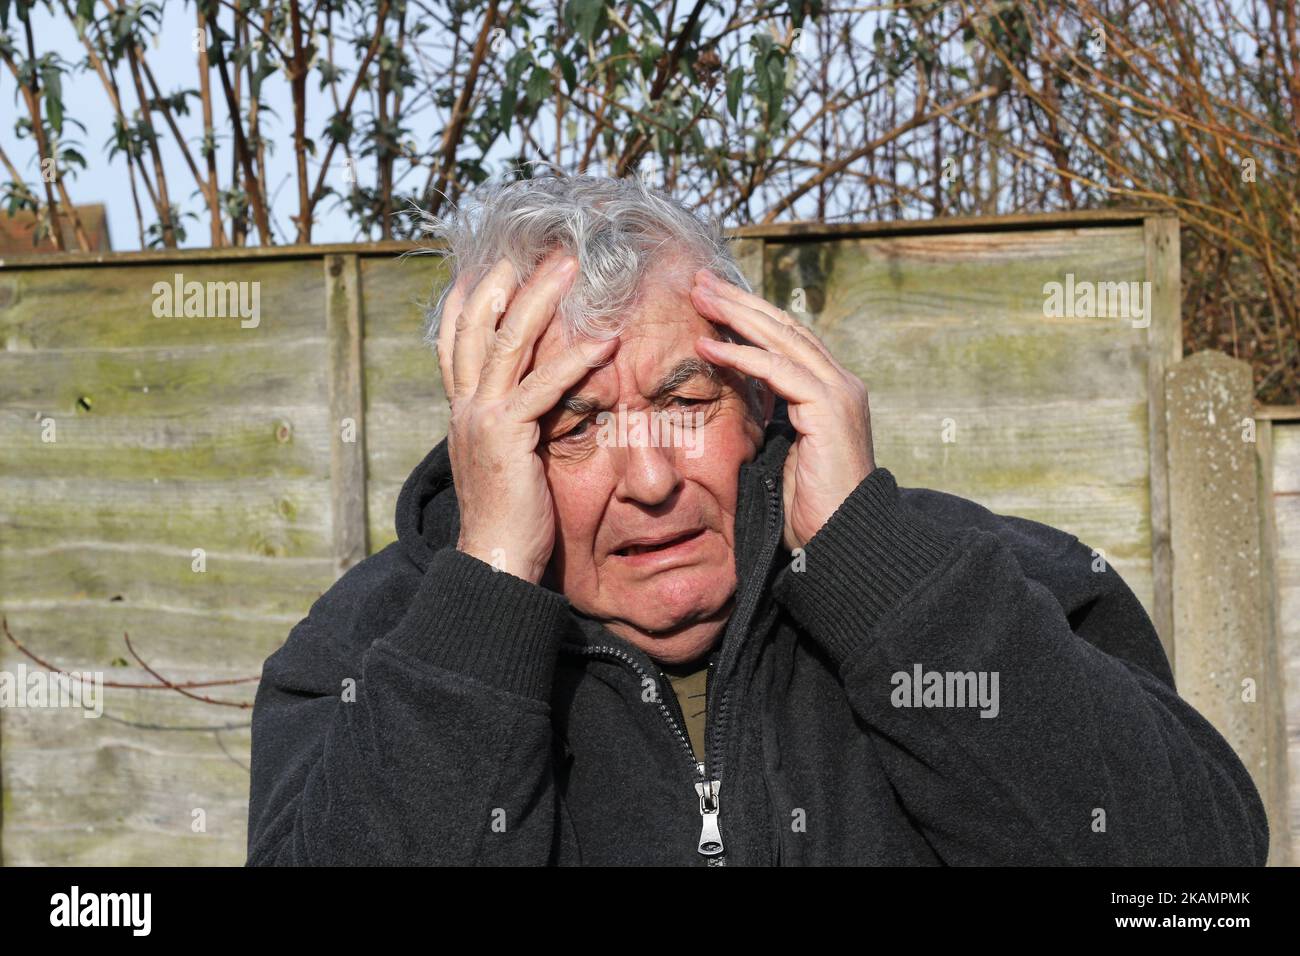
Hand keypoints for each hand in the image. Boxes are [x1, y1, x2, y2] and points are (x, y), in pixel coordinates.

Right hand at [437, 252, 616, 582]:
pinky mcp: (506, 436)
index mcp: (461, 411)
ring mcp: (481, 418)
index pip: (456, 341)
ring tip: (570, 266)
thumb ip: (511, 425)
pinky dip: (574, 360)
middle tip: (540, 248)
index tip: (488, 263)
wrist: (492, 559)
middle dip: (506, 280)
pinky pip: (543, 388)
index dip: (468, 298)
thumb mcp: (503, 459)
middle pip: (479, 326)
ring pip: (507, 342)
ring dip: (541, 299)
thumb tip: (530, 407)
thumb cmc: (509, 515)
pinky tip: (604, 341)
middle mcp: (464, 407)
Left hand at [690, 269, 874, 551]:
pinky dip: (741, 355)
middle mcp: (840, 384)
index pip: (785, 340)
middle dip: (739, 301)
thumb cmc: (809, 511)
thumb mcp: (779, 455)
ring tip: (698, 295)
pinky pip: (778, 370)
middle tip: (699, 279)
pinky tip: (707, 344)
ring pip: (781, 338)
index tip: (709, 300)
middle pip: (783, 327)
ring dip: (736, 314)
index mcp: (829, 392)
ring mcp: (839, 393)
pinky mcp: (830, 408)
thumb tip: (735, 407)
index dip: (748, 316)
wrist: (841, 542)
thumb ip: (766, 423)